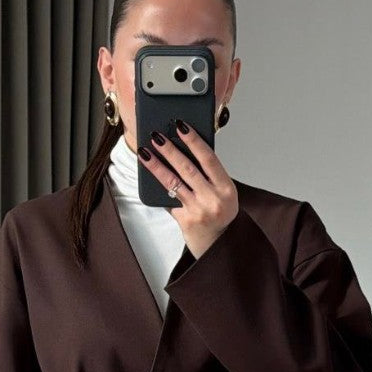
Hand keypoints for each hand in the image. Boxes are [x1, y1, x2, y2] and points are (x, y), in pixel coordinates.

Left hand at [138, 120, 237, 258]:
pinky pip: (169, 200)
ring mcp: (198, 210)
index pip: (208, 158)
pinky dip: (159, 188)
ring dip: (157, 166)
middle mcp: (213, 199)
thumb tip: (187, 150)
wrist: (219, 245)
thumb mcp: (224, 193)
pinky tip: (147, 176)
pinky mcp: (185, 220)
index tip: (181, 126)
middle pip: (187, 168)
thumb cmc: (220, 214)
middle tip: (156, 136)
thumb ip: (210, 175)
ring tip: (145, 152)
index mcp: (226, 188)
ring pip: (173, 183)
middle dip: (169, 150)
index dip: (194, 140)